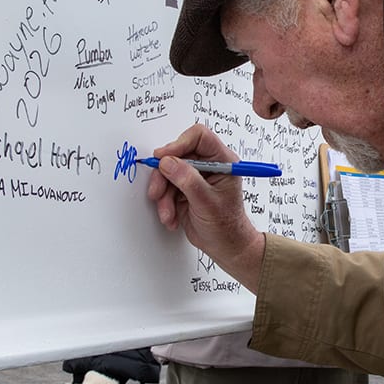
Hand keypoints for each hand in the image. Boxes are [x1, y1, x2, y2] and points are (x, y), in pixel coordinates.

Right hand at [145, 123, 265, 291]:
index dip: (179, 143)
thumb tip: (168, 162)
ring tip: (168, 213)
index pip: (199, 137)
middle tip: (157, 192)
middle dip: (164, 176)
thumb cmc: (226, 225)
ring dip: (163, 195)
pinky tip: (172, 218)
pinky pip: (165, 188)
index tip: (163, 157)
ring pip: (167, 173)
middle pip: (177, 155)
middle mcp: (208, 166)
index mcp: (222, 161)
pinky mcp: (183, 189)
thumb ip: (187, 180)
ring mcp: (194, 177)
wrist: (224, 246)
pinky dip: (164, 204)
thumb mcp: (207, 202)